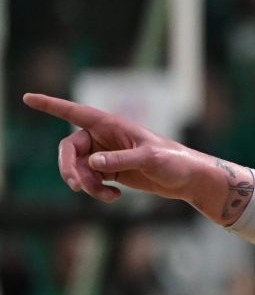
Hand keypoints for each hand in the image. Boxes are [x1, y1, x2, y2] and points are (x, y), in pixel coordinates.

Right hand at [23, 93, 252, 225]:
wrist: (187, 179)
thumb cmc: (173, 162)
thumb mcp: (149, 159)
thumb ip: (120, 160)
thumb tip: (91, 163)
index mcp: (112, 125)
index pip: (75, 112)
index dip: (50, 105)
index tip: (27, 98)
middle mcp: (104, 137)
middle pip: (69, 149)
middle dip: (69, 168)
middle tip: (78, 186)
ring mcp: (106, 155)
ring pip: (78, 168)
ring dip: (86, 184)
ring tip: (106, 196)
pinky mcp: (110, 171)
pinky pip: (89, 181)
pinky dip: (96, 191)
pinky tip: (113, 197)